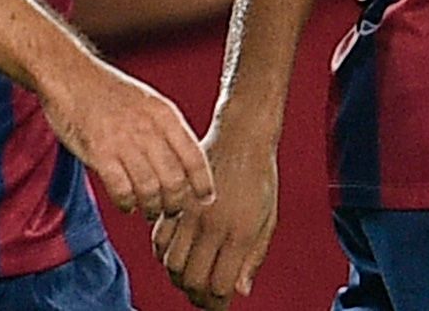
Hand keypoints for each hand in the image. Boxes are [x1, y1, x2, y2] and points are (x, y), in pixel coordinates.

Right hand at [38, 53, 215, 217]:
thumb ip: (166, 130)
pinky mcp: (99, 152)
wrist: (71, 75)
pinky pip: (121, 189)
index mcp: (166, 115)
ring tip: (149, 212)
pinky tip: (126, 205)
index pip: (195, 157)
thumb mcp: (149, 103)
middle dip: (176, 203)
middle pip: (174, 179)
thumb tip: (184, 164)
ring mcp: (124, 141)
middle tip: (172, 212)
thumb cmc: (109, 92)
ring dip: (151, 208)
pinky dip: (127, 203)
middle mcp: (149, 128)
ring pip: (150, 189)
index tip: (205, 200)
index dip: (203, 184)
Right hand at [154, 108, 278, 309]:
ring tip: (191, 279)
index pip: (219, 286)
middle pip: (192, 280)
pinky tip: (177, 257)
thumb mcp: (269, 218)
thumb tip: (240, 291)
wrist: (243, 135)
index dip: (217, 304)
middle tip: (204, 299)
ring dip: (179, 279)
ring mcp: (191, 214)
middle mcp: (212, 226)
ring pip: (171, 265)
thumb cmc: (260, 177)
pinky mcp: (177, 202)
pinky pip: (159, 241)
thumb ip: (254, 257)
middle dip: (197, 297)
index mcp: (240, 232)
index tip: (220, 307)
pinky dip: (163, 256)